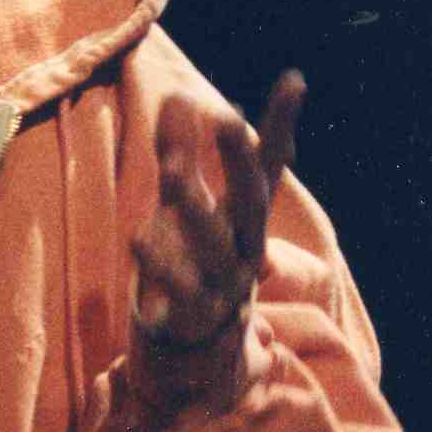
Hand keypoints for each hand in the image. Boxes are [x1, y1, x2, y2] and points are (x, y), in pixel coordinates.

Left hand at [131, 71, 305, 350]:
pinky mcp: (195, 315)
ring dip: (192, 205)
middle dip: (237, 160)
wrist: (199, 353)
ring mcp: (225, 283)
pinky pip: (179, 288)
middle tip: (225, 118)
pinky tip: (137, 237)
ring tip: (169, 167)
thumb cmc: (194, 264)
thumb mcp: (186, 205)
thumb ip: (180, 153)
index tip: (295, 79)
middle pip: (250, 201)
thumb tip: (180, 94)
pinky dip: (159, 264)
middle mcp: (246, 247)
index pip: (270, 166)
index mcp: (248, 219)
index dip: (281, 125)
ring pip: (213, 243)